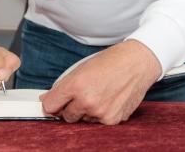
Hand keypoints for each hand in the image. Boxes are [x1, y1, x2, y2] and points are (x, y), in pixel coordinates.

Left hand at [40, 40, 161, 124]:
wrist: (139, 62)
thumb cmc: (112, 61)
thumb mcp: (83, 68)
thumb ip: (63, 86)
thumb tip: (46, 99)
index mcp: (76, 85)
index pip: (50, 106)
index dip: (52, 103)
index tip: (55, 102)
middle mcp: (87, 101)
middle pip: (66, 116)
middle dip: (71, 108)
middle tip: (84, 94)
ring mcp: (100, 113)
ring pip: (84, 120)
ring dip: (88, 111)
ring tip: (101, 93)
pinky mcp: (112, 119)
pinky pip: (99, 122)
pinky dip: (102, 114)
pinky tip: (111, 99)